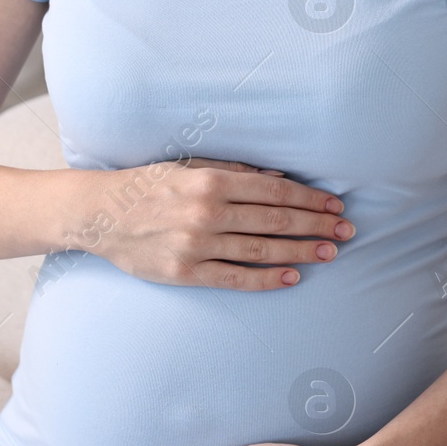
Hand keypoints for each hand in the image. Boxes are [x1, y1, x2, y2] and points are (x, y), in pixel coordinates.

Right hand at [84, 158, 354, 291]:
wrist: (99, 214)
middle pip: (276, 220)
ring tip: (330, 252)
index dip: (311, 198)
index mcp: (211, 181)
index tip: (335, 205)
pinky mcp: (186, 272)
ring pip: (262, 250)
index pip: (275, 191)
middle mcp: (206, 213)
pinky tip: (293, 276)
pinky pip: (236, 278)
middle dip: (317, 225)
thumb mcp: (190, 166)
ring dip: (302, 252)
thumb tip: (281, 179)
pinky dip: (268, 279)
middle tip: (347, 231)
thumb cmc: (149, 185)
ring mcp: (196, 245)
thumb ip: (235, 171)